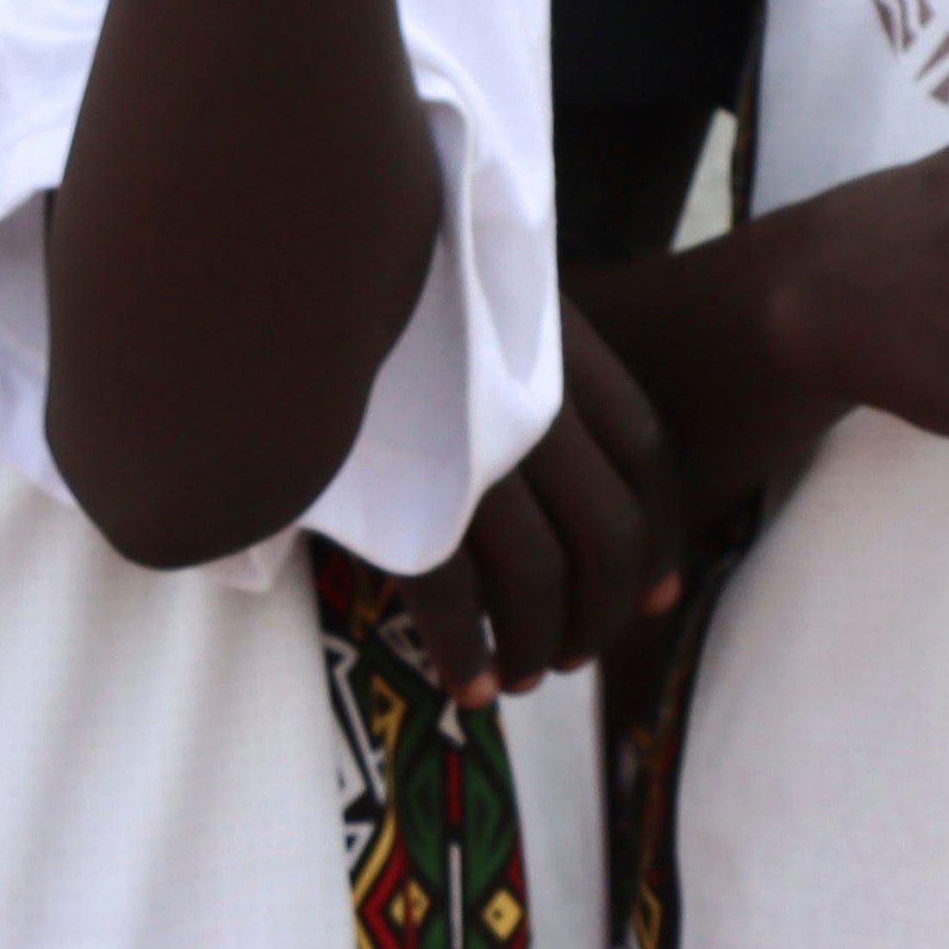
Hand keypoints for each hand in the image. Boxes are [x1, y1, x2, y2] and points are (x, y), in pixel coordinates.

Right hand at [401, 301, 684, 704]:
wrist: (289, 266)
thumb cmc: (369, 282)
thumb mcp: (470, 288)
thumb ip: (513, 349)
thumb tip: (549, 440)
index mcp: (555, 338)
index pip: (644, 451)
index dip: (660, 537)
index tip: (655, 597)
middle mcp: (530, 393)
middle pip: (606, 530)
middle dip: (600, 610)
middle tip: (576, 653)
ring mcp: (470, 445)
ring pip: (540, 576)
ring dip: (539, 645)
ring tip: (520, 677)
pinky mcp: (399, 489)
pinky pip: (454, 597)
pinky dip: (467, 654)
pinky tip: (466, 682)